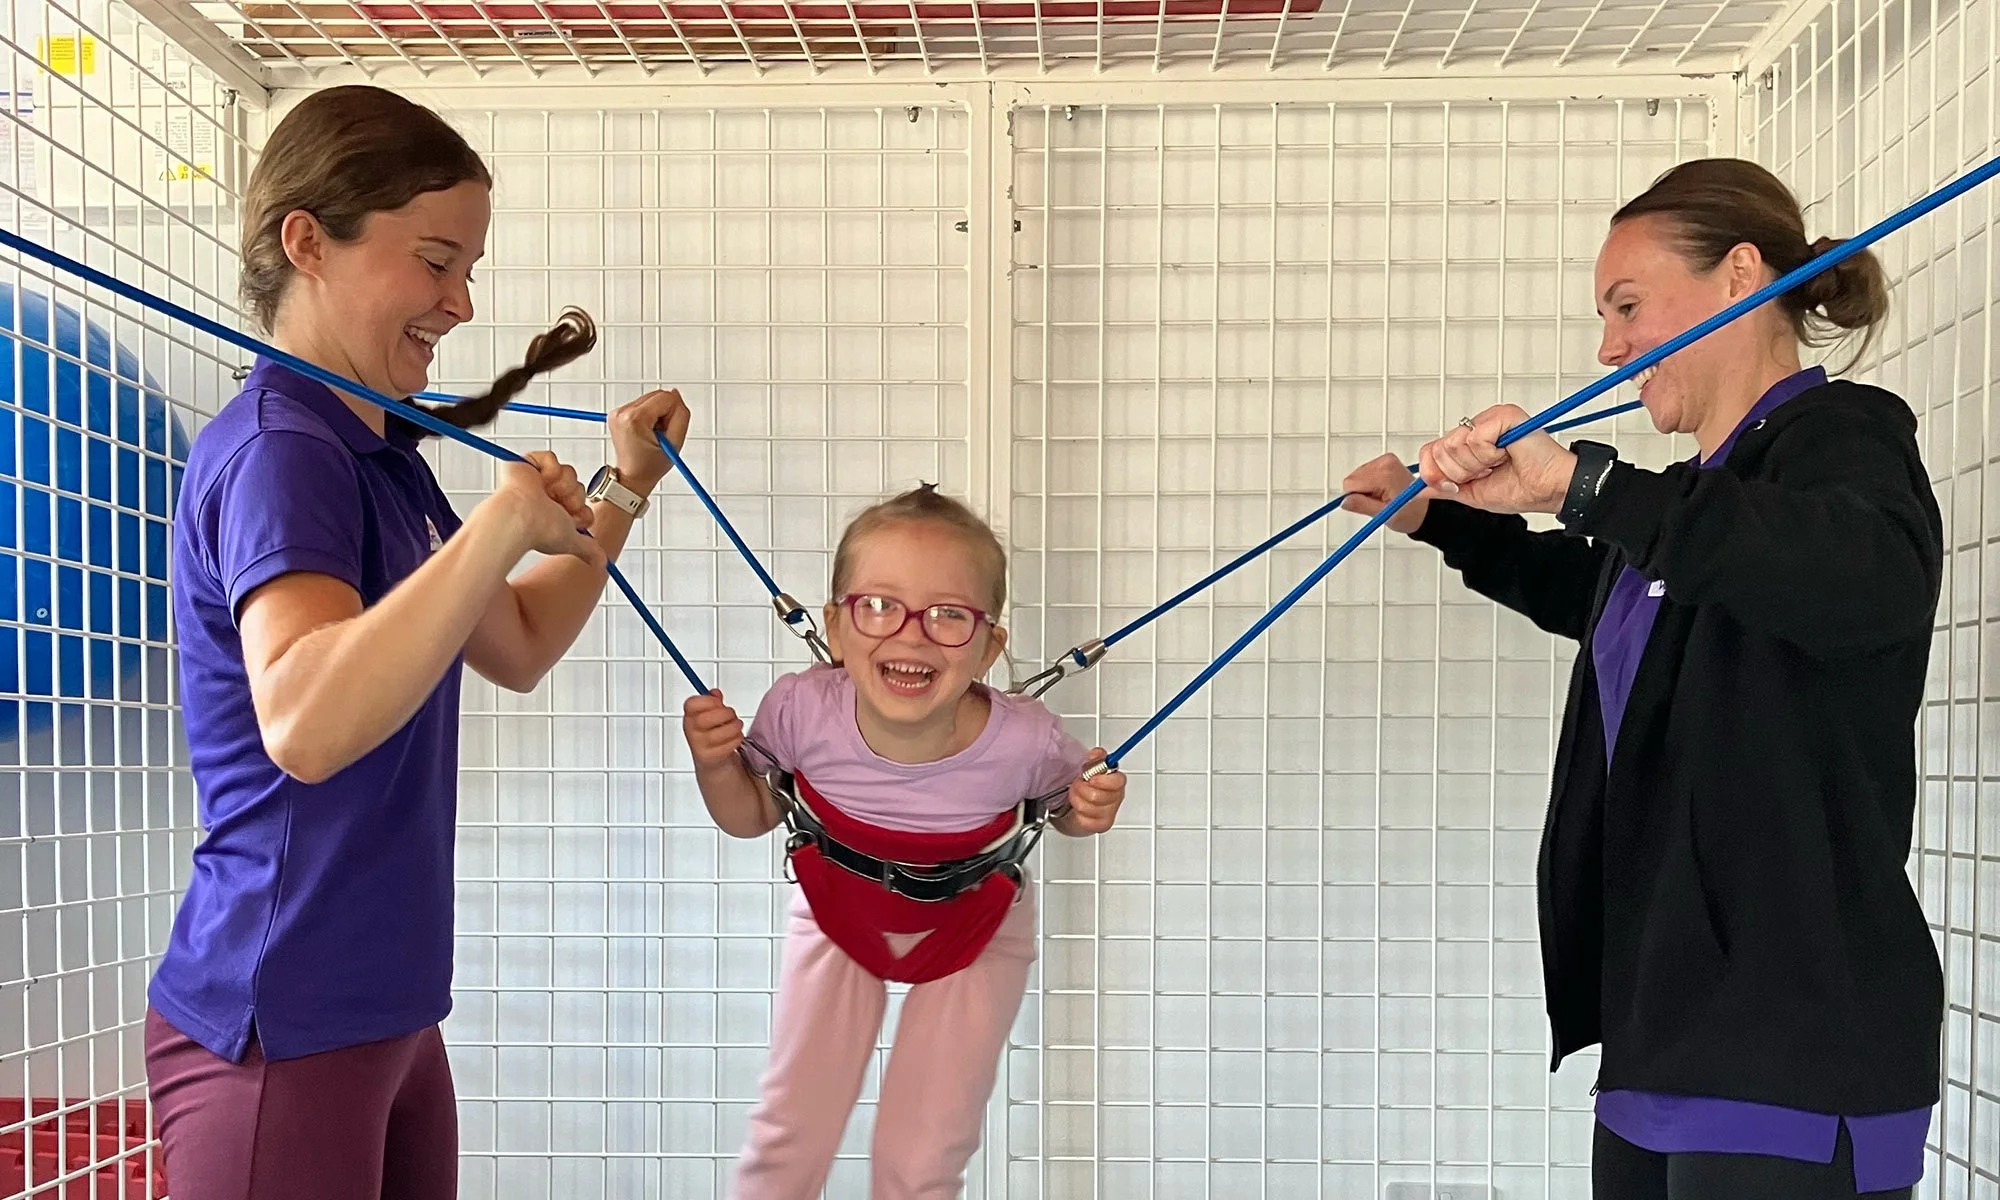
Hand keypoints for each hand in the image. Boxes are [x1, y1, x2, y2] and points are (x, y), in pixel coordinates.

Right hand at [489, 454, 600, 564]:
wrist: (521, 516)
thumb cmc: (539, 530)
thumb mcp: (571, 542)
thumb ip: (588, 550)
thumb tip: (601, 564)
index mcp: (555, 514)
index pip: (581, 506)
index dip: (582, 511)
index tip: (574, 518)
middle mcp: (546, 498)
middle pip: (578, 488)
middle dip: (573, 497)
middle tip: (559, 505)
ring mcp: (536, 481)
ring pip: (568, 472)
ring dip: (564, 484)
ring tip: (549, 493)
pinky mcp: (527, 465)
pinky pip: (550, 457)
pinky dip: (550, 468)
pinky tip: (541, 480)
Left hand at [608, 389, 691, 495]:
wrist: (632, 477)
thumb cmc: (649, 466)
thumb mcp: (675, 443)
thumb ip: (681, 415)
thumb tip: (676, 395)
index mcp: (635, 419)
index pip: (666, 398)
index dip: (672, 415)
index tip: (665, 431)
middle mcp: (622, 412)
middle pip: (657, 395)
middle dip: (664, 413)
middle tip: (659, 434)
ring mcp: (618, 412)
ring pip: (650, 399)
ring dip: (656, 414)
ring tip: (652, 434)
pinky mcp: (617, 413)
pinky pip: (642, 405)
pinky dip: (647, 416)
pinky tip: (646, 432)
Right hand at [683, 690, 745, 769]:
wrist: (714, 760)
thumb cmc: (713, 734)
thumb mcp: (712, 714)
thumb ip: (714, 702)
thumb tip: (715, 693)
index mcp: (690, 716)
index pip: (690, 704)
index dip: (708, 701)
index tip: (718, 701)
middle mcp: (692, 730)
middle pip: (704, 719)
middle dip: (724, 714)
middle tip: (731, 714)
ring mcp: (699, 745)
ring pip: (717, 734)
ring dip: (733, 727)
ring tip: (736, 725)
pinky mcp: (710, 757)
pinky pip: (727, 745)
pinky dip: (736, 739)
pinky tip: (736, 737)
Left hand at [1057, 751, 1125, 835]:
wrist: (1083, 804)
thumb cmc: (1090, 785)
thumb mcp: (1092, 765)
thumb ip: (1096, 757)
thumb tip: (1096, 754)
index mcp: (1117, 781)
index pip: (1118, 781)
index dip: (1103, 780)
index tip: (1091, 778)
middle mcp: (1116, 797)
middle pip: (1097, 796)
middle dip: (1081, 788)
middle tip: (1078, 783)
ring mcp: (1110, 813)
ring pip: (1087, 808)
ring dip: (1076, 799)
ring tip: (1077, 794)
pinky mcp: (1102, 825)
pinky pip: (1085, 820)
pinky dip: (1078, 814)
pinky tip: (1080, 808)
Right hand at [1339, 453, 1428, 534]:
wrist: (1424, 509)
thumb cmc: (1410, 513)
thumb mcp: (1385, 514)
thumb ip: (1362, 505)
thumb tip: (1344, 501)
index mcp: (1385, 474)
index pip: (1350, 483)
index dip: (1356, 497)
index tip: (1369, 503)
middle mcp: (1385, 462)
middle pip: (1353, 478)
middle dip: (1361, 492)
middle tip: (1378, 501)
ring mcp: (1385, 460)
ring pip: (1357, 475)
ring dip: (1366, 488)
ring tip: (1383, 496)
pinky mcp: (1384, 461)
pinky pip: (1364, 473)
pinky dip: (1370, 483)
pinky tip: (1383, 489)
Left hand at [1415, 405, 1577, 515]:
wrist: (1549, 490)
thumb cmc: (1521, 488)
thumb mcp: (1471, 493)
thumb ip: (1443, 487)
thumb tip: (1417, 490)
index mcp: (1468, 443)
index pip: (1431, 451)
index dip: (1437, 472)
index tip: (1459, 485)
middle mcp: (1476, 427)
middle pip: (1439, 450)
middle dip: (1461, 472)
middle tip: (1487, 471)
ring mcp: (1489, 418)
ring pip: (1454, 445)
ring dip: (1477, 464)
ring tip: (1499, 462)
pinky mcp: (1501, 415)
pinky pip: (1475, 439)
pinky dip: (1490, 454)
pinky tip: (1507, 453)